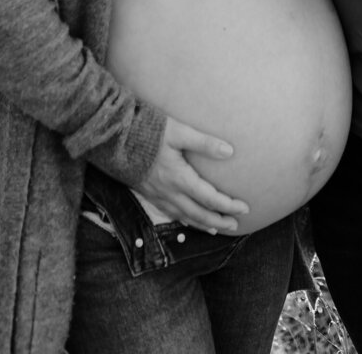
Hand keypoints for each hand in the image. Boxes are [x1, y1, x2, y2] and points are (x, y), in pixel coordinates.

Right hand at [136, 116, 248, 232]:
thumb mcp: (179, 132)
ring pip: (184, 217)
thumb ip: (204, 142)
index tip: (245, 208)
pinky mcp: (149, 194)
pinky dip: (184, 220)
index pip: (210, 199)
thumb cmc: (149, 132)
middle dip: (218, 221)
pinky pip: (170, 214)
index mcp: (179, 179)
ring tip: (216, 229)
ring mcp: (157, 196)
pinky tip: (188, 221)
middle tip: (235, 225)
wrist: (116, 139)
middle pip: (198, 214)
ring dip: (203, 224)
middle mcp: (169, 193)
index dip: (228, 205)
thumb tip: (229, 151)